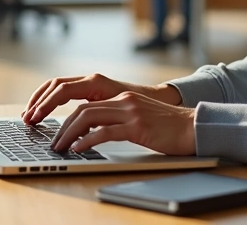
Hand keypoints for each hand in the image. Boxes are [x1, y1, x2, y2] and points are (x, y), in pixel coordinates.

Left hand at [50, 91, 195, 154]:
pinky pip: (105, 132)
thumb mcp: (140, 117)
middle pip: (82, 110)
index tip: (56, 132)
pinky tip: (79, 148)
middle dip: (62, 127)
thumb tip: (95, 131)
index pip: (86, 104)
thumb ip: (120, 119)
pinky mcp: (137, 126)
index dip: (67, 118)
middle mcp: (124, 100)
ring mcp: (131, 112)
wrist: (194, 127)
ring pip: (89, 118)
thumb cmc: (168, 128)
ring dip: (70, 134)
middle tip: (53, 142)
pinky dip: (87, 140)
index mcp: (123, 98)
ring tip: (60, 147)